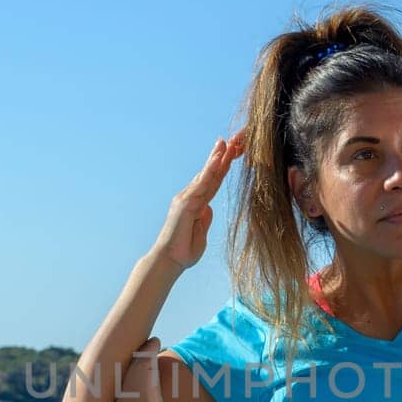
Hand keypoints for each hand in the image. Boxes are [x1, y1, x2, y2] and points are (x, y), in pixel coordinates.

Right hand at [150, 130, 245, 271]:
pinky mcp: (185, 203)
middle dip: (220, 157)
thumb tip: (208, 208)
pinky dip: (210, 170)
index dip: (222, 168)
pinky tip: (218, 158)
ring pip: (205, 175)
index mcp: (196, 204)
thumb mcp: (200, 233)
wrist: (169, 261)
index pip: (212, 183)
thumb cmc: (183, 251)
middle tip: (232, 140)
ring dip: (216, 158)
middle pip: (209, 174)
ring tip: (226, 143)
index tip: (232, 154)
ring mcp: (186, 199)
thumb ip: (204, 219)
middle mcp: (190, 197)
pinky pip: (201, 184)